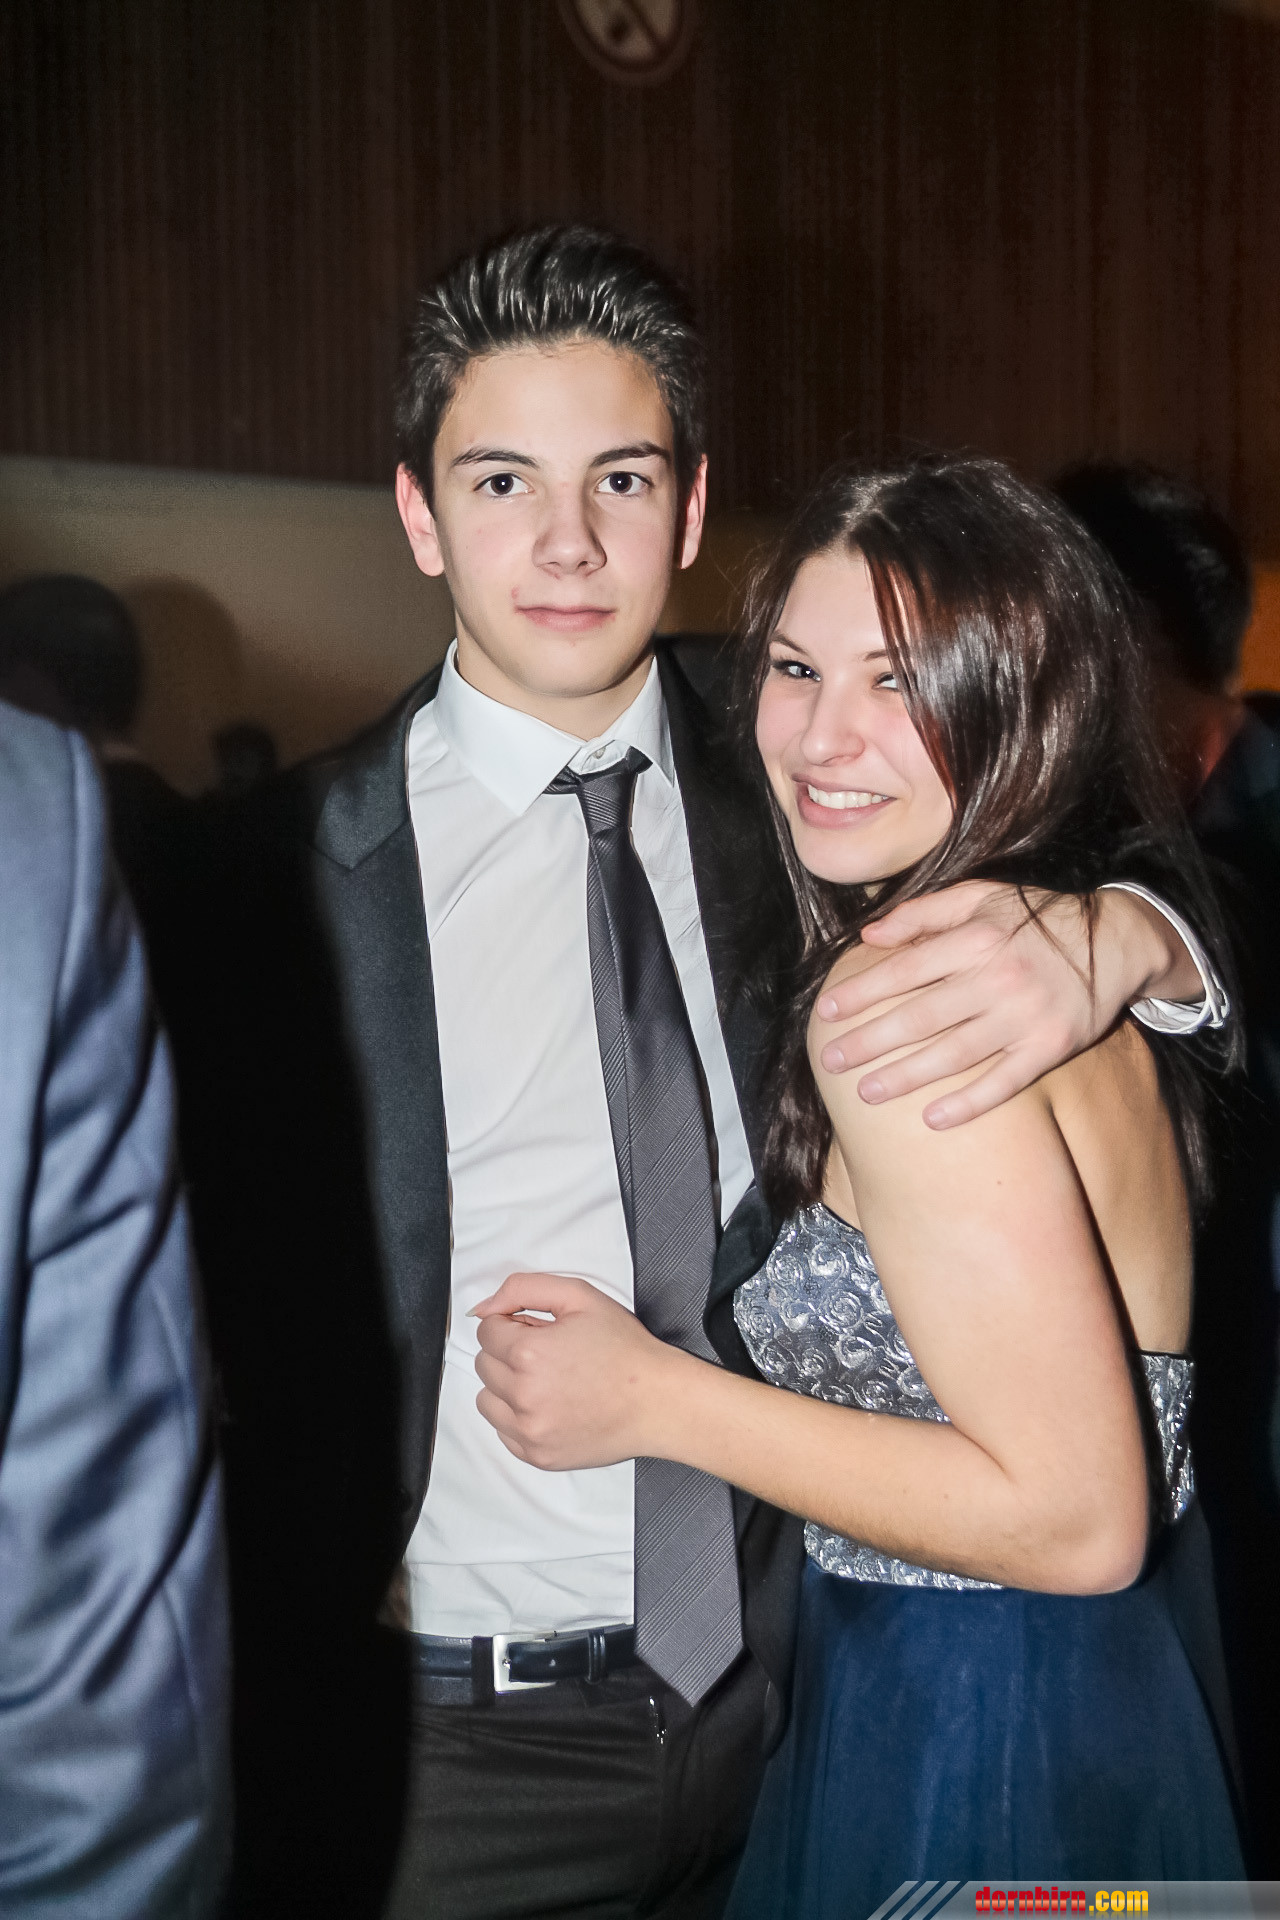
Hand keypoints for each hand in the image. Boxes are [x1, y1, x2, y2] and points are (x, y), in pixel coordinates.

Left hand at [472, 1273, 676, 1469]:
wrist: (657, 1400)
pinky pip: (503, 1431)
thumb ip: (523, 1288)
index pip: (487, 1331)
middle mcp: (523, 1396)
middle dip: (509, 1353)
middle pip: (484, 1364)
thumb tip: (483, 1307)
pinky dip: (518, 1417)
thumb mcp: (579, 1296)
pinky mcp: (537, 1455)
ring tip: (547, 1381)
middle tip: (549, 1353)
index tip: (538, 1330)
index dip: (513, 1325)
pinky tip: (551, 1405)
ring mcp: (529, 1430)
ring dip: (507, 1386)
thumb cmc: (624, 1349)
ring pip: (487, 1400)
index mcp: (529, 1353)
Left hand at [814, 881, 1177, 1127]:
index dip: (862, 991)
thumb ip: (924, 913)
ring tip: (866, 1092)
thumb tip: (869, 936)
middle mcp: (999, 979)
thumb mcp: (982, 898)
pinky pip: (1004, 1082)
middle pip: (921, 1017)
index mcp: (978, 939)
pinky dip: (968, 1103)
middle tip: (831, 1060)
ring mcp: (1026, 1017)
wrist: (1117, 942)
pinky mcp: (1050, 1048)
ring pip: (954, 1054)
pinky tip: (932, 1118)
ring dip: (906, 1076)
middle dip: (870, 1041)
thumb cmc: (1037, 920)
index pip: (905, 970)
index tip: (827, 1010)